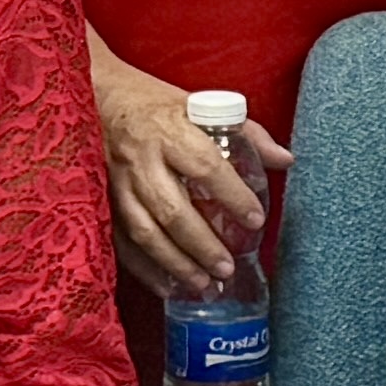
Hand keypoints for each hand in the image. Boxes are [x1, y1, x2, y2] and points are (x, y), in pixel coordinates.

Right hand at [91, 45, 284, 292]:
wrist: (99, 98)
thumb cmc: (156, 105)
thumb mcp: (201, 107)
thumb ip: (247, 133)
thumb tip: (286, 160)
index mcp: (170, 131)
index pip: (205, 167)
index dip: (232, 195)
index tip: (256, 220)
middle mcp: (141, 159)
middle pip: (172, 209)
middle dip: (202, 244)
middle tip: (228, 267)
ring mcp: (117, 183)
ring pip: (145, 232)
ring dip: (175, 263)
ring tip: (205, 284)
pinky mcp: (102, 201)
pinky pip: (121, 242)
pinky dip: (144, 269)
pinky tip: (168, 287)